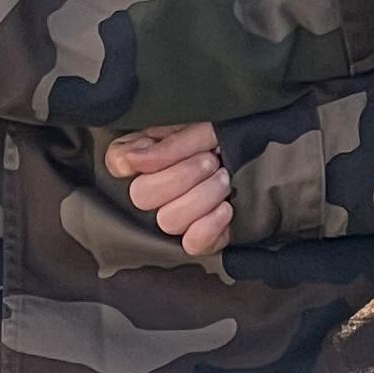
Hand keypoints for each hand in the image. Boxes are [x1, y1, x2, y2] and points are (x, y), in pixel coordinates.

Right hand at [106, 122, 232, 256]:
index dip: (137, 158)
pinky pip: (193, 245)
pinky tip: (225, 208)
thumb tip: (133, 161)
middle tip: (209, 161)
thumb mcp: (197, 127)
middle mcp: (151, 192)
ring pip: (169, 220)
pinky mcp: (198, 239)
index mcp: (143, 158)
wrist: (255, 153)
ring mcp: (172, 218)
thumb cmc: (221, 137)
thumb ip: (167, 144)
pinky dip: (210, 226)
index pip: (118, 164)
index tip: (167, 145)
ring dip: (202, 196)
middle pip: (142, 196)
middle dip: (183, 176)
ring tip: (222, 179)